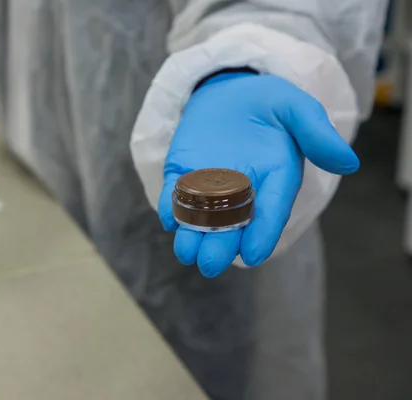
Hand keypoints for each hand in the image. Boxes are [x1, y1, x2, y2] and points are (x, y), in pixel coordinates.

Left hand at [158, 72, 358, 276]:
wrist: (229, 89)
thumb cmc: (268, 102)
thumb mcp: (296, 108)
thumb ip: (317, 133)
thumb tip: (349, 164)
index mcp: (275, 179)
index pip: (270, 211)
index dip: (263, 233)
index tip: (253, 254)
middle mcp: (242, 190)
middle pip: (232, 225)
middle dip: (221, 246)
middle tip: (210, 264)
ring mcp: (209, 184)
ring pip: (201, 217)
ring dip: (192, 235)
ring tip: (186, 252)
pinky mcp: (183, 172)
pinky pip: (176, 193)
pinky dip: (172, 206)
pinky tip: (169, 218)